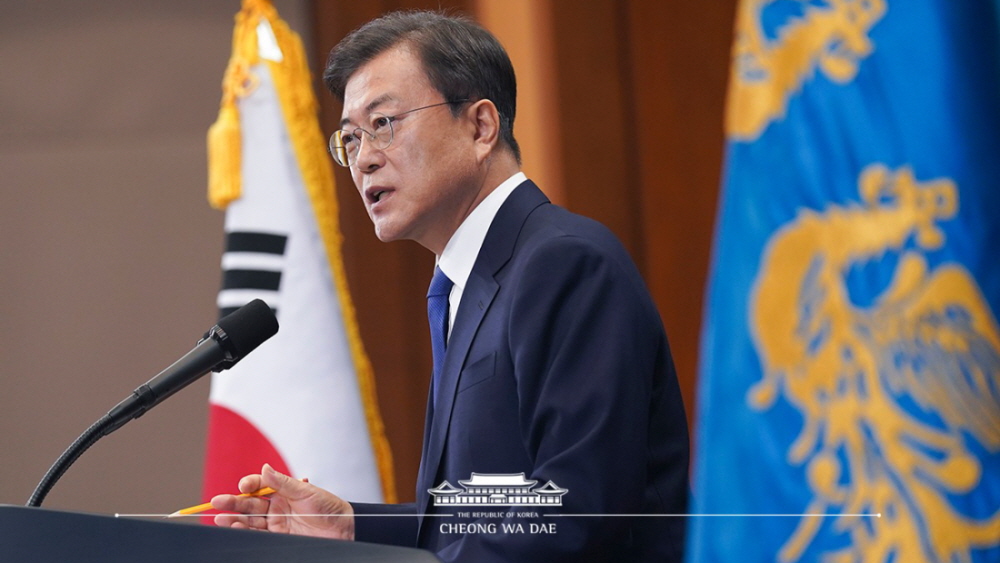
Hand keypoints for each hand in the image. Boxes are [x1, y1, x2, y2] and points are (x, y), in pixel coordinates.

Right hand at [211, 463, 354, 539]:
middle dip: (232, 503)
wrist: (344, 530)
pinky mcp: (278, 538)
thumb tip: (264, 468)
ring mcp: (276, 523)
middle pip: (249, 504)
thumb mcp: (307, 492)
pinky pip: (257, 534)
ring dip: (234, 519)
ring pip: (249, 520)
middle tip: (217, 502)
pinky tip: (235, 527)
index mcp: (284, 491)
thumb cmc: (330, 508)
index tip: (243, 486)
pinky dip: (244, 531)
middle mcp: (277, 507)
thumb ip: (284, 483)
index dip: (249, 485)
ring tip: (220, 518)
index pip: (260, 486)